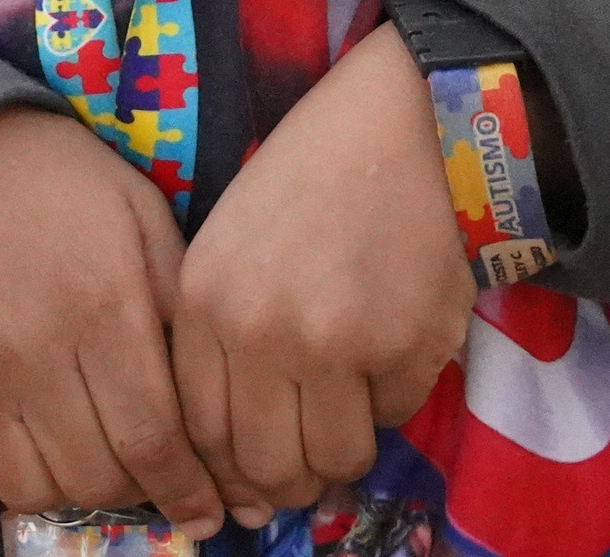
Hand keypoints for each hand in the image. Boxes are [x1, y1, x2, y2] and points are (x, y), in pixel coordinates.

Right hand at [0, 106, 226, 537]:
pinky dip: (42, 483)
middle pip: (105, 472)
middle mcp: (41, 348)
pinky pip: (0, 472)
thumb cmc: (72, 184)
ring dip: (98, 491)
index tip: (213, 512)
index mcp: (103, 304)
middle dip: (152, 493)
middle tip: (177, 487)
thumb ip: (179, 309)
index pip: (153, 436)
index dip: (187, 489)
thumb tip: (217, 402)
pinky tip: (67, 457)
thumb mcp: (146, 223)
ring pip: (53, 484)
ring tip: (124, 468)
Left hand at [172, 27, 473, 527]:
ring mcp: (336, 342)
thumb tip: (243, 487)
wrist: (401, 121)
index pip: (203, 438)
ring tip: (353, 400)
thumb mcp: (228, 249)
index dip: (233, 470)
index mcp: (206, 301)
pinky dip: (395, 396)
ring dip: (345, 445)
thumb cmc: (307, 182)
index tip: (256, 470)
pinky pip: (397, 416)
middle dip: (290, 478)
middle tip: (310, 455)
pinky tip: (391, 341)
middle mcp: (261, 330)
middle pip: (267, 466)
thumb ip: (220, 354)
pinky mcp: (406, 345)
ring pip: (336, 459)